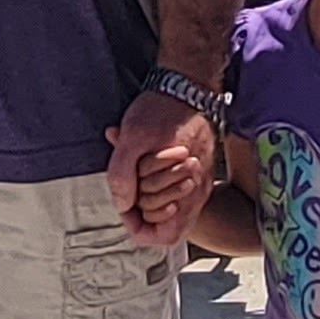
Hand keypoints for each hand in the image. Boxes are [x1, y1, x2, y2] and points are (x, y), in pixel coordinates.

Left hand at [105, 92, 217, 251]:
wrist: (187, 83)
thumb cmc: (162, 109)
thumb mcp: (132, 139)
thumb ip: (123, 175)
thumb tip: (121, 203)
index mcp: (186, 190)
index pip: (163, 236)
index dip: (138, 227)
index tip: (124, 206)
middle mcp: (196, 192)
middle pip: (162, 224)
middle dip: (140, 207)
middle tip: (128, 182)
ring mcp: (198, 181)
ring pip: (167, 206)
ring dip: (145, 191)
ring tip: (136, 166)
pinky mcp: (196, 168)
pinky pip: (172, 187)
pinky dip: (152, 177)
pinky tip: (142, 157)